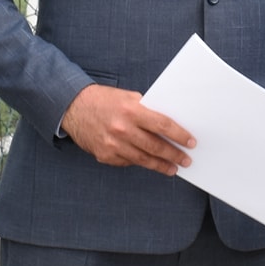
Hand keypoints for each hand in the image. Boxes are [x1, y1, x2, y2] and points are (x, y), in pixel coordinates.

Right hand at [60, 85, 193, 175]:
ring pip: (144, 159)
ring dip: (161, 165)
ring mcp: (113, 144)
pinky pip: (128, 162)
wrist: (73, 107)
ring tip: (172, 168)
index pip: (163, 125)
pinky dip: (140, 162)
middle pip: (156, 146)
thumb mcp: (127, 98)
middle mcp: (122, 129)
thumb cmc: (103, 100)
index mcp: (131, 110)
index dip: (180, 135)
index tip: (191, 143)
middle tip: (186, 160)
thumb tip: (169, 126)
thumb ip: (147, 110)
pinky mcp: (105, 155)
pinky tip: (149, 163)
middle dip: (174, 155)